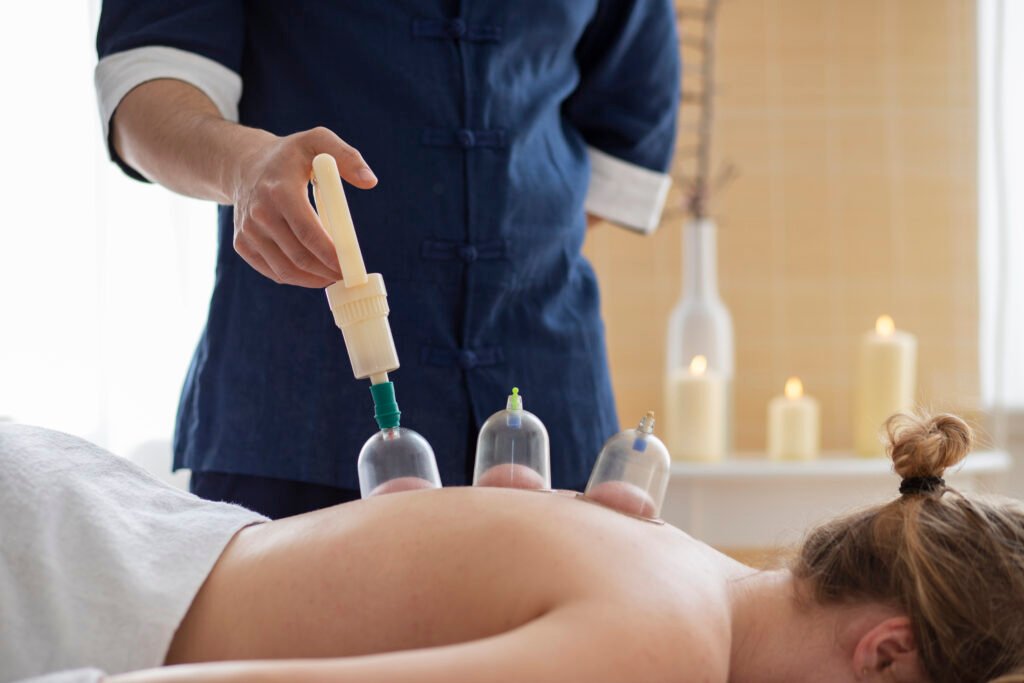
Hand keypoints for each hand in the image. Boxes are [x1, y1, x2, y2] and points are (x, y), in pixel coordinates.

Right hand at [230, 127, 377, 286]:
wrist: (244, 165)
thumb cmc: (290, 155)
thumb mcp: (318, 141)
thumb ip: (346, 157)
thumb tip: (370, 181)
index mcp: (280, 191)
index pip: (308, 232)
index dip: (332, 254)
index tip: (353, 265)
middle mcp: (259, 214)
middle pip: (299, 256)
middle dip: (327, 271)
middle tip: (350, 275)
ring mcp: (247, 232)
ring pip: (286, 270)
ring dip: (314, 279)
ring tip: (334, 275)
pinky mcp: (242, 244)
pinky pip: (274, 271)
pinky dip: (296, 277)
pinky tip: (313, 272)